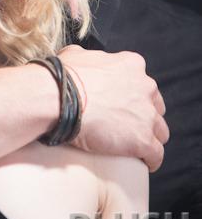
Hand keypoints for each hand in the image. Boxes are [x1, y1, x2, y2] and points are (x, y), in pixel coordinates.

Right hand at [58, 45, 168, 171]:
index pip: (142, 83)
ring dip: (149, 137)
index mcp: (131, 65)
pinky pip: (156, 154)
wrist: (58, 98)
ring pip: (160, 131)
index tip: (121, 104)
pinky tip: (143, 163)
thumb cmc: (64, 77)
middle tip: (126, 125)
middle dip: (144, 116)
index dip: (132, 95)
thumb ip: (87, 57)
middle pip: (155, 106)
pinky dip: (151, 159)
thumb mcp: (75, 55)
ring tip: (135, 147)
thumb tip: (79, 58)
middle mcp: (145, 87)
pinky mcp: (143, 140)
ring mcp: (146, 115)